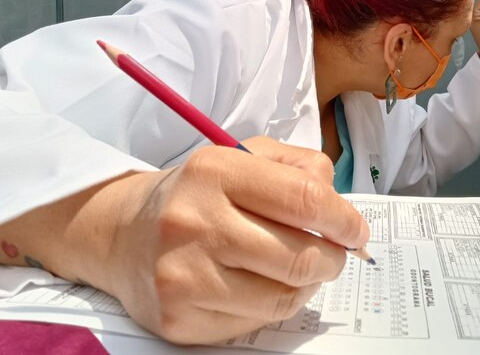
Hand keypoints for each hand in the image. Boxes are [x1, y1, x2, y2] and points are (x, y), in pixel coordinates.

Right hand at [0, 137, 368, 345]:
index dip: (344, 219)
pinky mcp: (179, 318)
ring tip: (300, 267)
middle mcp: (195, 221)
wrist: (123, 234)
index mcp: (214, 170)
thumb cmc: (196, 192)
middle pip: (299, 257)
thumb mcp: (243, 156)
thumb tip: (342, 207)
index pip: (303, 199)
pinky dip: (273, 305)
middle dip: (333, 259)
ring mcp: (184, 275)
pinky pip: (254, 323)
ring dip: (307, 285)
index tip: (356, 230)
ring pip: (282, 298)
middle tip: (335, 253)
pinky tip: (262, 284)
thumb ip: (298, 167)